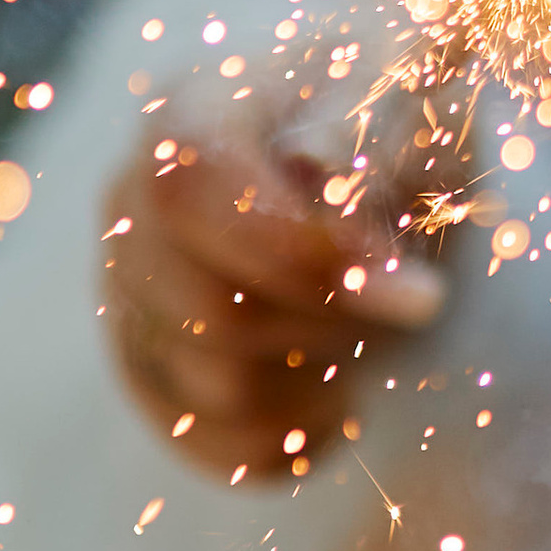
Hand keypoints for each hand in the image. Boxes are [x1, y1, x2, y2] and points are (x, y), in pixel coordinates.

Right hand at [101, 132, 447, 482]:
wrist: (384, 165)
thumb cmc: (402, 121)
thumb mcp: (417, 104)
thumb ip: (376, 133)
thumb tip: (315, 166)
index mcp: (192, 111)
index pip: (195, 186)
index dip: (303, 254)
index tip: (422, 296)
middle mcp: (131, 202)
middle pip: (210, 312)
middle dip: (334, 323)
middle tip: (410, 299)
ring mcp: (128, 295)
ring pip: (217, 394)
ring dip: (326, 376)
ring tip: (372, 325)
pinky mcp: (150, 372)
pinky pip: (225, 446)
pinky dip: (305, 432)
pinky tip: (342, 380)